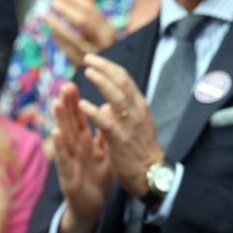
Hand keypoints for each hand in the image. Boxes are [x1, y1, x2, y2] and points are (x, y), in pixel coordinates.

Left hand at [45, 0, 117, 65]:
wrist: (111, 73)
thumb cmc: (103, 45)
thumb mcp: (103, 29)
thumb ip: (92, 13)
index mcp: (109, 31)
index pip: (91, 10)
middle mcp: (104, 42)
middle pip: (83, 22)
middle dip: (67, 9)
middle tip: (52, 1)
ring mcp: (94, 56)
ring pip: (74, 38)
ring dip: (58, 26)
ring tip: (45, 16)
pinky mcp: (84, 66)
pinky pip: (69, 52)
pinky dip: (59, 41)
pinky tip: (51, 33)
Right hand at [53, 83, 111, 232]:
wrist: (92, 207)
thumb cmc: (96, 177)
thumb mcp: (104, 152)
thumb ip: (104, 131)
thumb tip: (107, 108)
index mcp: (86, 142)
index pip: (81, 118)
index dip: (78, 101)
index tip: (76, 82)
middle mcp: (76, 149)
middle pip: (71, 123)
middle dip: (68, 104)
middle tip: (65, 85)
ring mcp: (71, 161)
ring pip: (65, 138)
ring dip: (60, 120)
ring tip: (55, 102)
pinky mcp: (69, 176)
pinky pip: (64, 159)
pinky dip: (60, 146)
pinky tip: (56, 133)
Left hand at [77, 53, 163, 196]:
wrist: (150, 173)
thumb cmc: (140, 150)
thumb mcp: (135, 126)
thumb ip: (122, 113)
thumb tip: (106, 104)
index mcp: (139, 106)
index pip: (125, 79)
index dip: (109, 67)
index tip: (94, 60)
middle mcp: (137, 111)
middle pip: (122, 82)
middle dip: (104, 68)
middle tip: (88, 59)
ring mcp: (130, 124)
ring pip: (117, 97)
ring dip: (102, 83)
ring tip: (88, 72)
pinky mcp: (120, 139)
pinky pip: (106, 122)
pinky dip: (94, 112)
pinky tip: (83, 104)